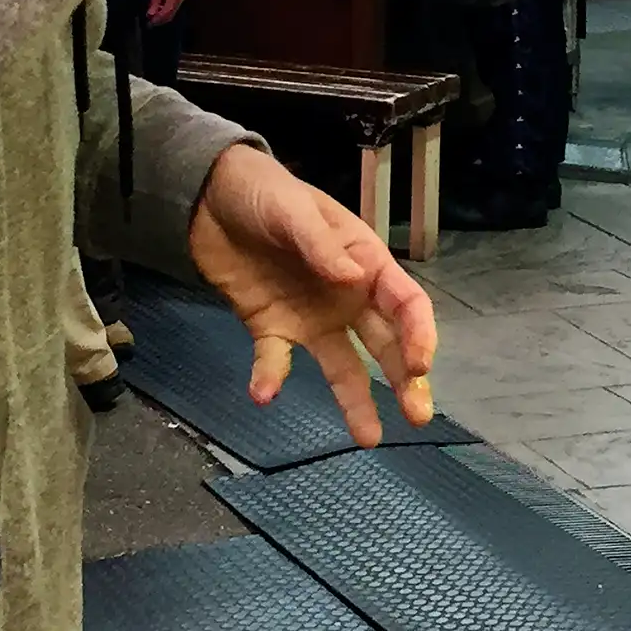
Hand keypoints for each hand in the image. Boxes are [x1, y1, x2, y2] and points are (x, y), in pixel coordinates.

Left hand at [147, 0, 190, 26]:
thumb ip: (155, 1)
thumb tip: (151, 14)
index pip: (166, 14)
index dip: (157, 20)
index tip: (148, 23)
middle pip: (170, 15)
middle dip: (160, 19)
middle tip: (150, 22)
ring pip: (173, 11)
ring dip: (163, 15)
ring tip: (153, 15)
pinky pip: (174, 5)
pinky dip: (166, 9)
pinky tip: (160, 7)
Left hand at [187, 144, 436, 441]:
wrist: (209, 197)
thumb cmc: (265, 192)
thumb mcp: (294, 210)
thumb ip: (321, 245)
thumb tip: (353, 279)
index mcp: (364, 262)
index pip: (405, 303)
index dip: (419, 333)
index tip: (421, 365)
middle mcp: (346, 297)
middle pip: (386, 343)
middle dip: (406, 379)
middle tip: (418, 416)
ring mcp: (311, 317)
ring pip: (344, 366)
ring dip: (356, 400)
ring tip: (369, 438)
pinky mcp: (271, 328)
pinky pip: (277, 360)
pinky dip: (271, 378)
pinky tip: (264, 394)